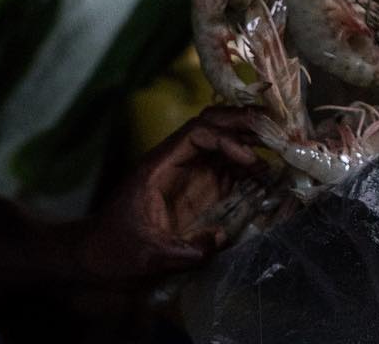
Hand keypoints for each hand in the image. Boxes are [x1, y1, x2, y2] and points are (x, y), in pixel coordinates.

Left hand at [76, 107, 261, 284]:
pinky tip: (267, 174)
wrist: (98, 255)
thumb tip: (221, 239)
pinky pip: (224, 169)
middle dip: (242, 124)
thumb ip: (185, 249)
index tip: (250, 158)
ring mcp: (187, 175)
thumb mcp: (150, 254)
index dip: (225, 139)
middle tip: (277, 128)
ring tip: (280, 147)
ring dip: (248, 142)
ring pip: (220, 144)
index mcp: (159, 166)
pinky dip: (246, 166)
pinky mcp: (195, 190)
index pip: (195, 134)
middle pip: (210, 127)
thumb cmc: (116, 249)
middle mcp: (175, 163)